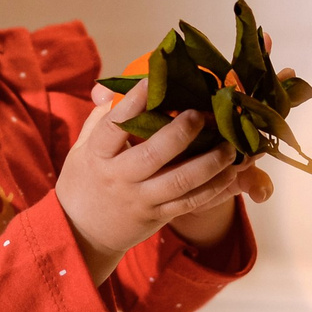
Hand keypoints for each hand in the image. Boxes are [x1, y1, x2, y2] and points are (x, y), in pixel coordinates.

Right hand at [56, 84, 268, 283]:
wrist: (81, 233)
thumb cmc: (83, 182)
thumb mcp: (81, 149)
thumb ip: (99, 118)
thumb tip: (112, 88)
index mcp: (97, 156)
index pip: (114, 126)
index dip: (133, 102)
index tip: (153, 79)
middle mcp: (120, 178)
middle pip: (153, 154)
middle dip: (181, 132)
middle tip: (201, 114)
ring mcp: (141, 199)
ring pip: (180, 181)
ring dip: (209, 161)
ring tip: (228, 144)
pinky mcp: (158, 215)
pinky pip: (190, 202)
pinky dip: (213, 187)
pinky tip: (230, 171)